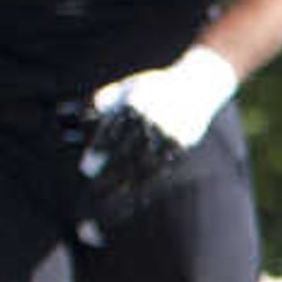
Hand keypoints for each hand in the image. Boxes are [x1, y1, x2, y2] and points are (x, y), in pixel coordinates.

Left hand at [82, 42, 239, 206]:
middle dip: (107, 171)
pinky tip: (133, 191)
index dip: (97, 153)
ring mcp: (166, 132)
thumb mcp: (130, 85)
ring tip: (110, 195)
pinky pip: (160, 166)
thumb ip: (107, 97)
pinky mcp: (179, 143)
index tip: (85, 169)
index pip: (109, 132)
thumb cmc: (156, 87)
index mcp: (133, 103)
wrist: (196, 86)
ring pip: (141, 163)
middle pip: (123, 151)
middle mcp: (149, 118)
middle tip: (94, 186)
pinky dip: (145, 181)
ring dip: (124, 182)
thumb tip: (89, 113)